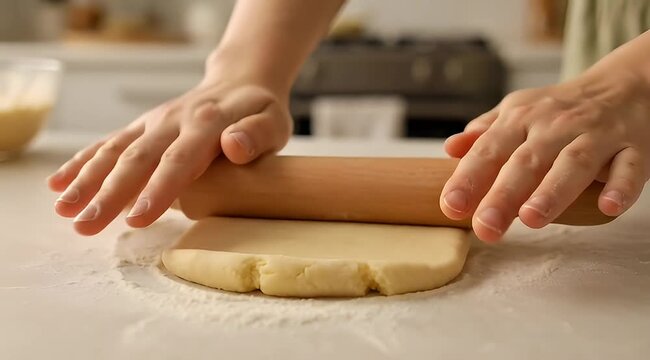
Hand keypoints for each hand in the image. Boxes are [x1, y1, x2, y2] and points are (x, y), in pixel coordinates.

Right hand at [47, 78, 291, 235]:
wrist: (239, 82)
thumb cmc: (260, 112)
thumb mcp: (273, 122)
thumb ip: (257, 135)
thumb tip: (234, 146)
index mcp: (207, 123)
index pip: (179, 160)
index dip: (158, 189)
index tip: (136, 217)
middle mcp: (173, 121)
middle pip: (138, 158)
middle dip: (109, 193)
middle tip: (84, 224)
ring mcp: (154, 123)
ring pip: (115, 151)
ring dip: (86, 179)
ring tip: (63, 209)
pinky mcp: (143, 126)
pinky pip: (109, 143)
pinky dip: (83, 162)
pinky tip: (59, 183)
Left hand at [441, 71, 649, 241]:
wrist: (628, 84)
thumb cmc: (562, 109)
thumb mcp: (519, 112)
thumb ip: (486, 133)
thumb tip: (451, 149)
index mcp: (522, 118)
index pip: (489, 150)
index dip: (468, 178)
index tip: (451, 206)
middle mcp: (556, 125)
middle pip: (527, 162)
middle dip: (503, 195)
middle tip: (485, 227)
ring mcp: (597, 135)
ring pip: (574, 163)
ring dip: (553, 191)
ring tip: (531, 219)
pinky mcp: (635, 147)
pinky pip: (630, 167)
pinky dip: (621, 186)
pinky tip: (608, 207)